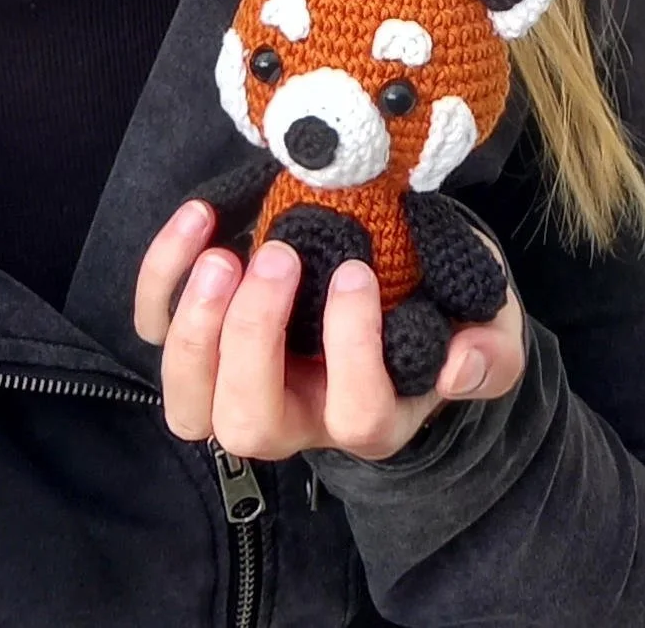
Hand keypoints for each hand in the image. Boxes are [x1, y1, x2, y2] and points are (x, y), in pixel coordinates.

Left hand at [135, 202, 523, 462]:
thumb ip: (489, 352)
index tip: (357, 273)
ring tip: (222, 255)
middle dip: (252, 338)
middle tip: (277, 257)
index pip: (357, 416)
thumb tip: (461, 364)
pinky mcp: (200, 338)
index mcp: (369, 415)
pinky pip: (155, 327)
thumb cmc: (439, 313)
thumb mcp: (486, 329)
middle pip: (248, 425)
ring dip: (195, 326)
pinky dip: (162, 277)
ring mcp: (238, 382)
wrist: (393, 286)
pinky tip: (200, 218)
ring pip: (188, 401)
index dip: (352, 349)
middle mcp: (296, 416)